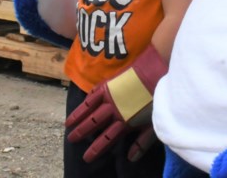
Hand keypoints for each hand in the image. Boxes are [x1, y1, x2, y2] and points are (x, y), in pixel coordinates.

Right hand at [65, 45, 167, 162]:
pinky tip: (83, 104)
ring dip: (78, 117)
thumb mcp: (154, 123)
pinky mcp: (109, 83)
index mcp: (125, 121)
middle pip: (93, 124)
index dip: (96, 149)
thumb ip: (142, 142)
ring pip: (89, 109)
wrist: (157, 68)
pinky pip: (93, 93)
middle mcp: (114, 110)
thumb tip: (130, 158)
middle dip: (82, 133)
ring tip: (68, 125)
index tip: (86, 157)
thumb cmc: (159, 98)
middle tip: (71, 139)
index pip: (107, 139)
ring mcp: (110, 95)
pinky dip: (87, 100)